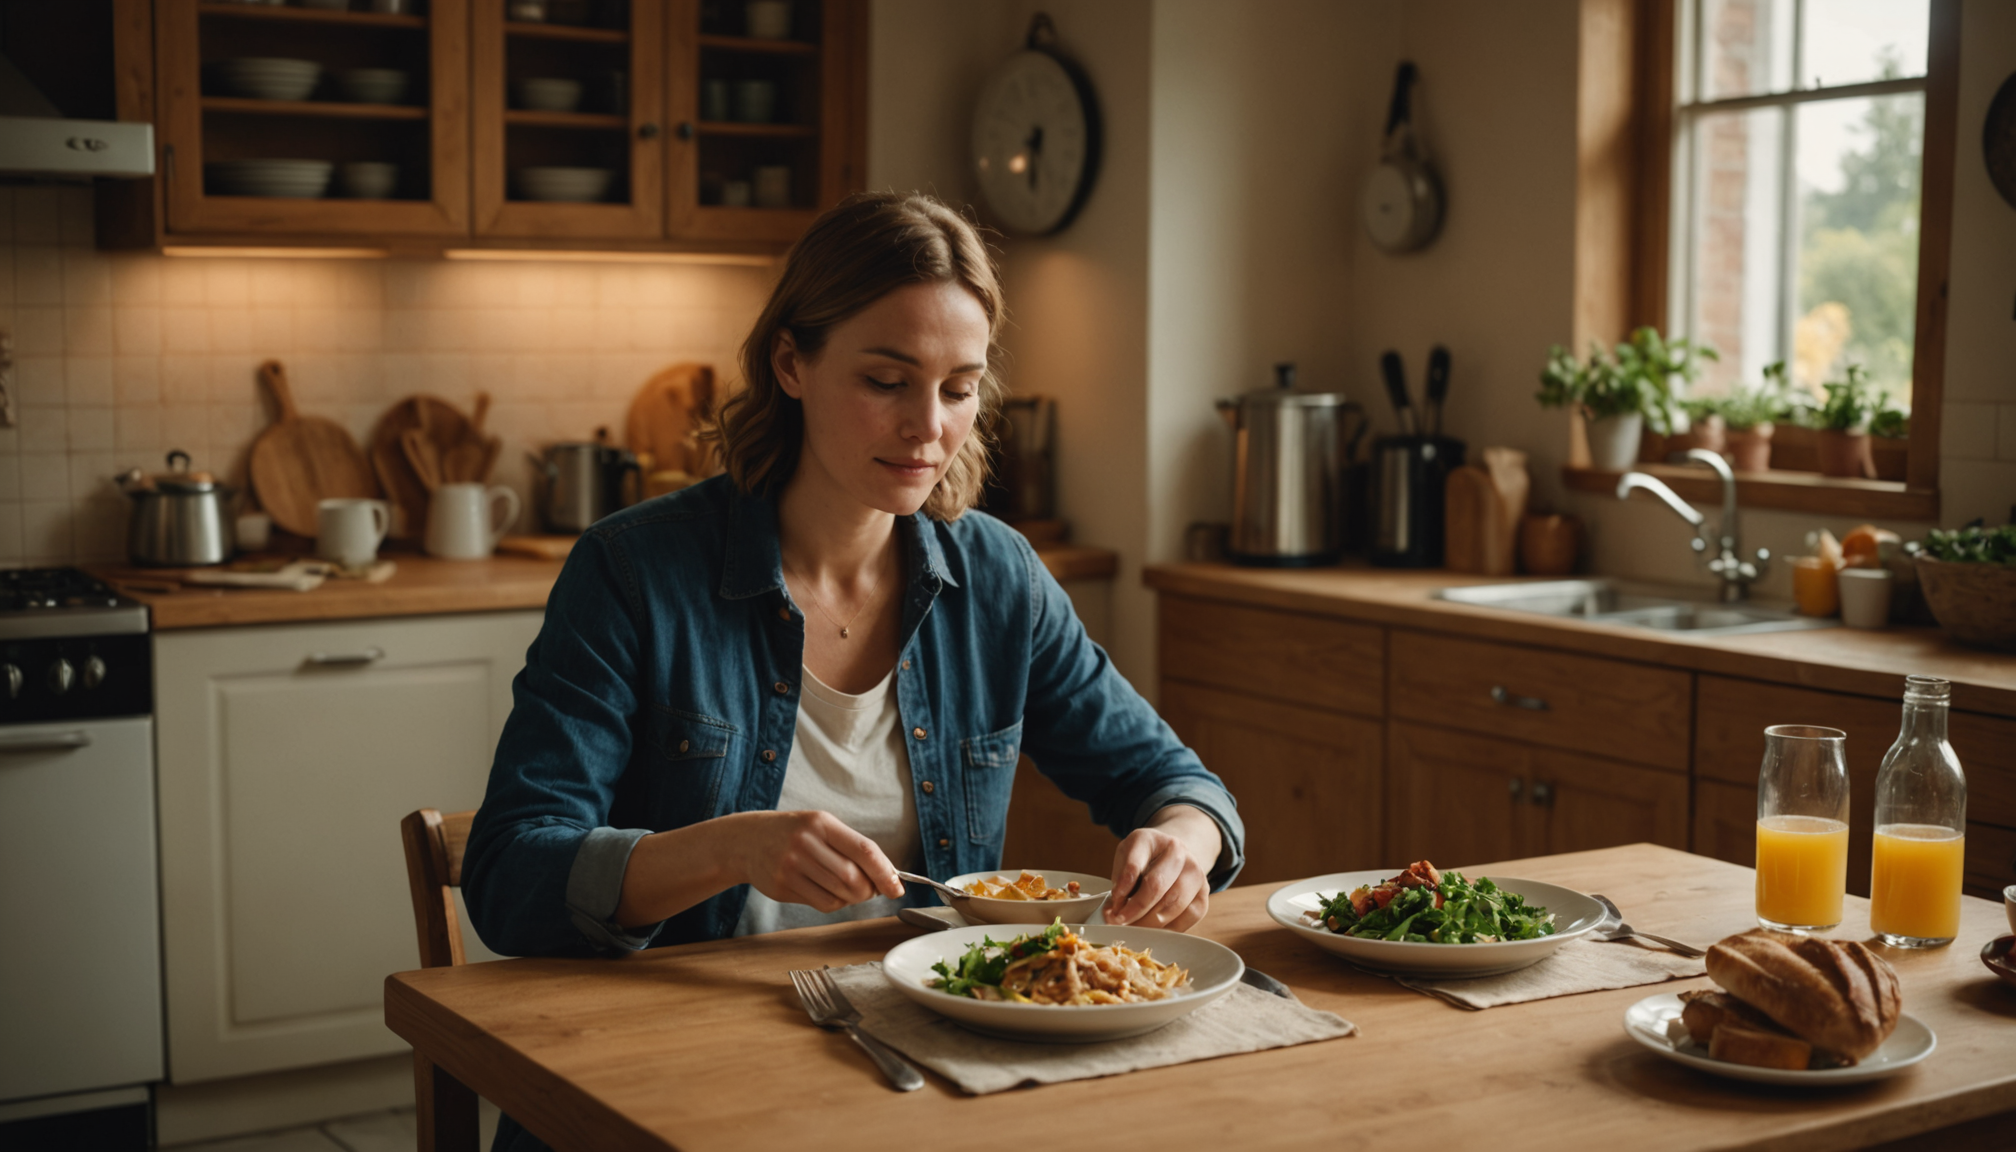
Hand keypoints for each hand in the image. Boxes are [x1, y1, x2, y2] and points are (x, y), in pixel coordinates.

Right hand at [730, 810, 904, 911]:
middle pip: (852, 878)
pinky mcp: (782, 886)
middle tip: (870, 889)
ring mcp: (791, 866)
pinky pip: (822, 904)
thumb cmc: (793, 833)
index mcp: (821, 823)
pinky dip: (834, 903)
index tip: (897, 887)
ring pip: (839, 895)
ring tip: (848, 888)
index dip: (885, 872)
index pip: (863, 849)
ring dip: (852, 898)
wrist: (747, 841)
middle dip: (869, 890)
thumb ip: (851, 847)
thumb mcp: (820, 826)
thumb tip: (887, 875)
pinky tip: (828, 891)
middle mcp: (805, 843)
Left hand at [1105, 806, 1220, 931]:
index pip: (1134, 865)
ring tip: (1133, 927)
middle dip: (1135, 910)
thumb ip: (1120, 881)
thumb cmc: (1144, 859)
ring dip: (1149, 923)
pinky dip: (1169, 928)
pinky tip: (1154, 929)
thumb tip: (1115, 911)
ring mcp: (1195, 871)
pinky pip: (1188, 917)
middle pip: (1156, 886)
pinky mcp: (1204, 893)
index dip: (1122, 889)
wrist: (1172, 855)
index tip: (1111, 906)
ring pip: (1173, 905)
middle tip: (1119, 922)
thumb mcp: (1125, 859)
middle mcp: (1177, 851)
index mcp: (1151, 839)